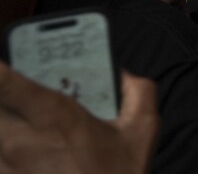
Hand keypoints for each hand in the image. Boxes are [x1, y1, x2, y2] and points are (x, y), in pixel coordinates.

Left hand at [0, 62, 158, 173]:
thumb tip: (122, 74)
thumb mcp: (143, 132)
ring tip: (22, 126)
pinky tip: (23, 152)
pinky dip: (6, 152)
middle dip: (0, 95)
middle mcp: (20, 140)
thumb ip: (139, 92)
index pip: (5, 83)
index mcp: (53, 118)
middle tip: (13, 95)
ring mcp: (7, 166)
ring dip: (5, 127)